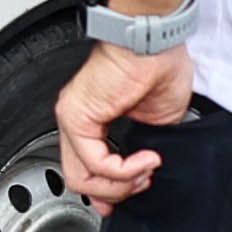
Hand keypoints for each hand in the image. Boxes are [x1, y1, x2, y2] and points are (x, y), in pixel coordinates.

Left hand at [53, 41, 188, 214]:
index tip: (132, 191)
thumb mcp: (156, 122)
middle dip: (117, 192)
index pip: (86, 169)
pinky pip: (96, 163)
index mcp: (91, 118)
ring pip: (82, 178)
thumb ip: (141, 151)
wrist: (155, 39)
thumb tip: (142, 173)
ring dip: (121, 184)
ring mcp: (72, 118)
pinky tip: (145, 160)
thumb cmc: (159, 64)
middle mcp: (76, 119)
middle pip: (81, 179)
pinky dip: (125, 170)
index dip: (108, 190)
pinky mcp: (77, 117)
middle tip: (143, 180)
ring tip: (146, 169)